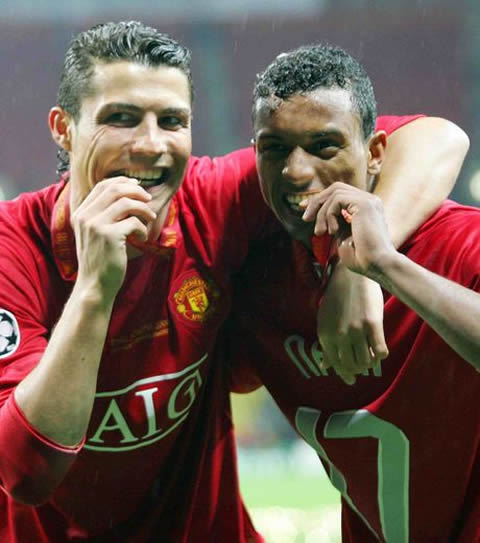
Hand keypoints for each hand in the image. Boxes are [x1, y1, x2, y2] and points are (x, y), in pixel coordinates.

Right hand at [71, 177, 156, 298]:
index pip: (102, 186)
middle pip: (114, 189)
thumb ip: (103, 215)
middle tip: (148, 199)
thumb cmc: (100, 260)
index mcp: (80, 213)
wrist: (94, 285)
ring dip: (143, 208)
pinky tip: (142, 238)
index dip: (122, 182)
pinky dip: (143, 228)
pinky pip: (133, 222)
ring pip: (126, 202)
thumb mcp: (94, 233)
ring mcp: (95, 225)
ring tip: (150, 217)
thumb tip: (126, 194)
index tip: (137, 186)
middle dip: (136, 191)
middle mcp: (85, 216)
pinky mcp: (109, 236)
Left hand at [303, 183, 396, 277]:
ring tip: (319, 233)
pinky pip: (337, 199)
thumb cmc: (362, 259)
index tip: (305, 211)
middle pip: (336, 188)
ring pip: (334, 193)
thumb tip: (321, 215)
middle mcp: (369, 201)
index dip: (320, 200)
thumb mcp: (343, 237)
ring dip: (321, 212)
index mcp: (366, 208)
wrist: (378, 266)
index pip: (340, 195)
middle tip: (305, 218)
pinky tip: (332, 231)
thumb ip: (336, 223)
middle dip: (316, 201)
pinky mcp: (365, 203)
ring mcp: (369, 200)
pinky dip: (328, 214)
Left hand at [317, 263, 387, 384]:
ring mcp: (356, 330)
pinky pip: (380, 351)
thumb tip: (324, 366)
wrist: (352, 275)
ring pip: (366, 361)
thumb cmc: (338, 298)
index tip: (351, 380)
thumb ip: (326, 343)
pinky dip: (381, 355)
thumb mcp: (326, 320)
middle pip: (351, 365)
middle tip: (364, 366)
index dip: (344, 374)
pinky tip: (381, 350)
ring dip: (370, 362)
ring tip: (372, 356)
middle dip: (358, 369)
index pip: (335, 364)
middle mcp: (339, 335)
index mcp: (325, 335)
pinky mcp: (372, 323)